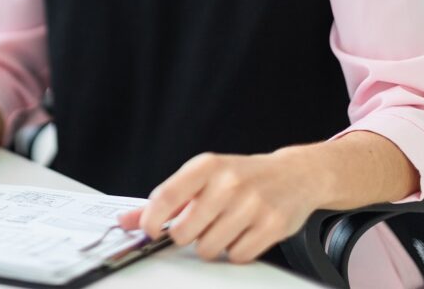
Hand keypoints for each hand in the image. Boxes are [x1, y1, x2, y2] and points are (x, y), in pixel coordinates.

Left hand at [118, 151, 326, 262]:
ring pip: (208, 248)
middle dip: (185, 235)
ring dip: (210, 245)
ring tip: (222, 227)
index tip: (150, 230)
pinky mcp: (272, 226)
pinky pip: (236, 257)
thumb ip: (166, 200)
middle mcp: (229, 183)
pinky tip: (242, 233)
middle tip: (197, 225)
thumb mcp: (202, 177)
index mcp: (206, 166)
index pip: (166, 197)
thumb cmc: (241, 176)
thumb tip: (128, 220)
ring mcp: (252, 204)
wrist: (295, 175)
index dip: (151, 220)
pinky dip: (235, 251)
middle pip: (185, 231)